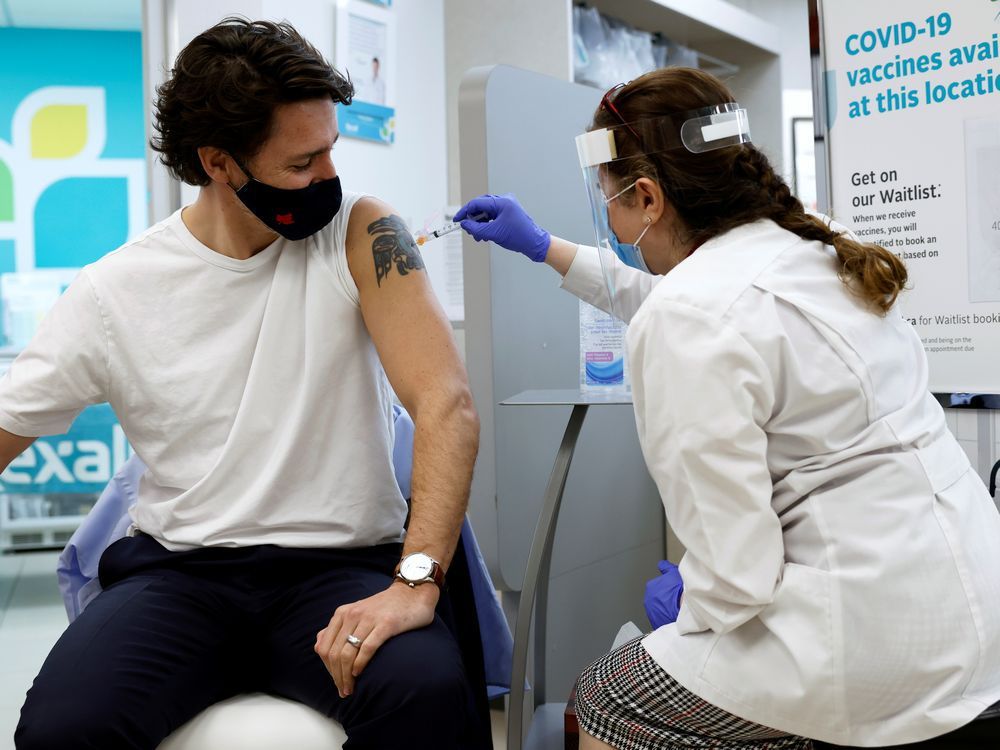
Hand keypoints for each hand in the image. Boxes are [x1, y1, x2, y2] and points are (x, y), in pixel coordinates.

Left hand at [315, 581, 438, 697]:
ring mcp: (369, 618)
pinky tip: (360, 673)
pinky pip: (366, 649)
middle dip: (336, 677)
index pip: (324, 647)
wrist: (413, 593)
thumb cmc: (385, 609)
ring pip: (347, 653)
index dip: (328, 669)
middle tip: (344, 691)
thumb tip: (318, 645)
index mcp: (342, 613)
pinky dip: (360, 664)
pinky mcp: (387, 624)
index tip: (336, 682)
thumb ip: (337, 628)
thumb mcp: (357, 613)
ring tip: (350, 689)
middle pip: (334, 653)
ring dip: (346, 677)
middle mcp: (352, 614)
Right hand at [454, 194, 550, 261]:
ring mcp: (507, 206)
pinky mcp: (508, 213)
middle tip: (469, 230)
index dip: (464, 212)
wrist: (535, 243)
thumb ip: (475, 228)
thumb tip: (463, 224)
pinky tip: (485, 235)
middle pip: (481, 206)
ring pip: (486, 212)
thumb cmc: (518, 237)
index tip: (457, 220)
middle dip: (473, 219)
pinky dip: (487, 224)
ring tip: (478, 236)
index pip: (477, 203)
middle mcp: (505, 201)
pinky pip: (493, 216)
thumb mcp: (493, 233)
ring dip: (480, 224)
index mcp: (502, 202)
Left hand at [645, 560, 683, 628]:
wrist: (685, 609)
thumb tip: (662, 565)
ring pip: (660, 609)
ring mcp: (652, 612)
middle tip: (678, 598)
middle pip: (658, 597)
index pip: (658, 585)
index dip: (667, 586)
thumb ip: (666, 567)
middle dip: (666, 597)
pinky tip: (676, 616)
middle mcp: (648, 599)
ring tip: (678, 608)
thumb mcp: (674, 571)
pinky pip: (663, 619)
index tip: (671, 588)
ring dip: (667, 608)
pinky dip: (668, 618)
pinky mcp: (657, 624)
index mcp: (651, 586)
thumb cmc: (681, 590)